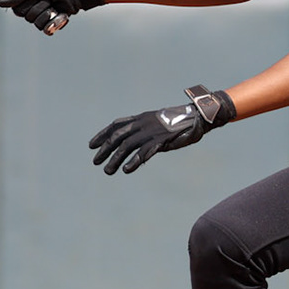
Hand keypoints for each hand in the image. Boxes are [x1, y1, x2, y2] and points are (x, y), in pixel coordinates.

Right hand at [0, 0, 102, 32]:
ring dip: (45, 14)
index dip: (15, 1)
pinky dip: (54, 23)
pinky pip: (45, 29)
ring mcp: (40, 10)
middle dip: (34, 7)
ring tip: (54, 6)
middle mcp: (30, 0)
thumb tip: (0, 4)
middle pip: (21, 13)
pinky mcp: (50, 20)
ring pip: (34, 22)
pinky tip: (61, 16)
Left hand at [89, 85, 234, 174]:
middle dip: (105, 149)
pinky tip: (127, 170)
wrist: (197, 118)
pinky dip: (134, 161)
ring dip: (115, 159)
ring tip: (108, 171)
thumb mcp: (158, 125)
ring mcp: (151, 132)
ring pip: (127, 146)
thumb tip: (135, 150)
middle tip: (95, 162)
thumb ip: (146, 134)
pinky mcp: (160, 140)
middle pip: (118, 136)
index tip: (91, 145)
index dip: (102, 134)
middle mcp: (143, 123)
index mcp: (141, 118)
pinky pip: (143, 152)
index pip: (116, 125)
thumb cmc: (179, 123)